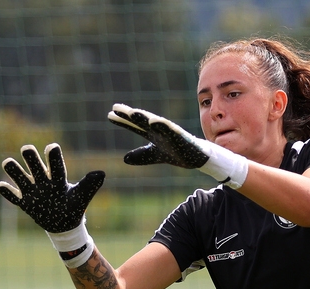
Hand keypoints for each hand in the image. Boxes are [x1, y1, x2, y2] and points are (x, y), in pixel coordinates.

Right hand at [0, 143, 104, 233]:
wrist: (63, 225)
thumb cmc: (73, 207)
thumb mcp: (81, 197)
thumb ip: (90, 185)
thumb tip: (101, 173)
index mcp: (57, 177)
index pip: (54, 161)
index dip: (52, 153)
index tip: (52, 148)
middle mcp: (42, 179)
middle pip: (32, 159)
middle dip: (29, 155)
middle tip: (29, 153)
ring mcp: (31, 190)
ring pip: (16, 173)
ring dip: (12, 168)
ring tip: (10, 166)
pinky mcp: (23, 202)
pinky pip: (11, 195)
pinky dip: (5, 190)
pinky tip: (2, 186)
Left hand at [107, 104, 248, 187]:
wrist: (200, 158)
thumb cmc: (179, 152)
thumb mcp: (156, 155)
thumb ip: (142, 155)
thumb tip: (124, 159)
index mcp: (154, 134)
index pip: (135, 126)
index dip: (123, 121)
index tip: (109, 115)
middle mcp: (161, 130)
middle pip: (142, 121)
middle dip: (130, 115)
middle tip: (116, 108)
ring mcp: (172, 132)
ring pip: (155, 123)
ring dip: (144, 117)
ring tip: (132, 113)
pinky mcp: (183, 137)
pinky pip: (172, 131)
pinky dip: (164, 126)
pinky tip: (154, 122)